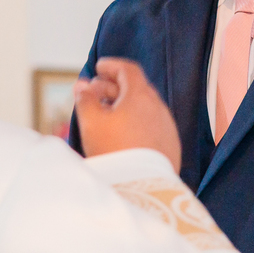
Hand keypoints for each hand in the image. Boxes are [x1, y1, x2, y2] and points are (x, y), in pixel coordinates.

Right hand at [74, 57, 181, 172]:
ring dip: (125, 105)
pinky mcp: (170, 145)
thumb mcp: (92, 123)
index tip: (98, 68)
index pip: (129, 70)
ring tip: (106, 113)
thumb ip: (85, 100)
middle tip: (94, 92)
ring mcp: (167, 126)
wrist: (143, 186)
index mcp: (141, 96)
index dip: (112, 66)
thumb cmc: (115, 150)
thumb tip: (82, 87)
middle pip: (136, 88)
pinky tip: (124, 132)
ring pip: (145, 108)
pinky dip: (136, 121)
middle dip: (114, 86)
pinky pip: (152, 125)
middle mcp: (159, 107)